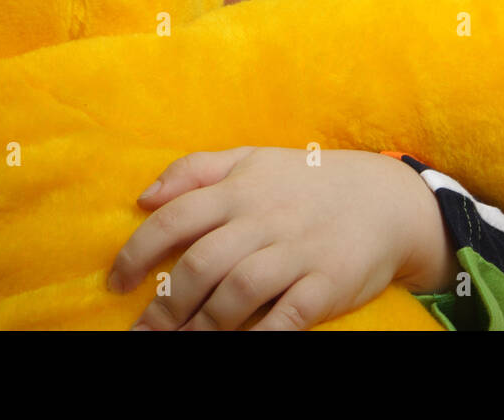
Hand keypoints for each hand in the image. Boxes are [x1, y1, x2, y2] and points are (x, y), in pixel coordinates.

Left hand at [106, 146, 457, 329]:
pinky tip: (234, 345)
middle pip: (200, 264)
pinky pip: (284, 318)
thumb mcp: (251, 159)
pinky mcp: (326, 284)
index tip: (116, 283)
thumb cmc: (307, 182)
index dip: (138, 252)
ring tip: (177, 344)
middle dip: (164, 305)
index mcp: (240, 188)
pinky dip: (255, 337)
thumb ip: (195, 169)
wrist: (387, 199)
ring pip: (236, 294)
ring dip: (200, 327)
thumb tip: (144, 198)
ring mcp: (297, 253)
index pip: (175, 218)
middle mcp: (265, 219)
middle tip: (143, 330)